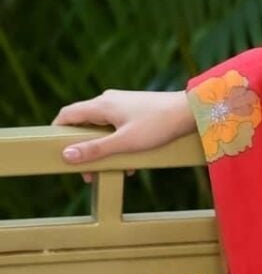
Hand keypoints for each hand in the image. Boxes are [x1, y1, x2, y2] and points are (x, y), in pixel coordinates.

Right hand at [51, 89, 193, 180]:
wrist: (191, 111)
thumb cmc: (159, 125)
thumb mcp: (124, 142)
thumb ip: (95, 149)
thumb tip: (67, 155)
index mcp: (101, 105)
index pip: (67, 115)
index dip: (57, 132)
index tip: (57, 152)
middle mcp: (109, 101)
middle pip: (85, 124)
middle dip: (85, 149)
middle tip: (88, 173)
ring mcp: (123, 104)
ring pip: (103, 129)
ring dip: (104, 150)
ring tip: (112, 171)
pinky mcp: (136, 110)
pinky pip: (118, 128)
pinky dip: (119, 145)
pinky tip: (131, 163)